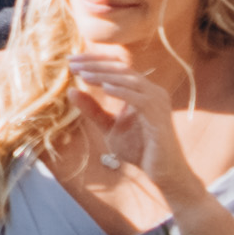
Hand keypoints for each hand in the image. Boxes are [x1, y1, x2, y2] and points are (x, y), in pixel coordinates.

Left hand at [68, 44, 189, 212]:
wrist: (164, 174)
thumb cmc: (139, 150)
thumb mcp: (109, 127)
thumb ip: (93, 110)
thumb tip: (70, 90)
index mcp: (141, 91)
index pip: (117, 67)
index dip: (94, 61)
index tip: (69, 61)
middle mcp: (152, 91)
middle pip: (122, 68)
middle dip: (95, 64)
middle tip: (71, 63)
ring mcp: (158, 103)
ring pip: (130, 80)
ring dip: (105, 75)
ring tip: (82, 74)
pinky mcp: (160, 118)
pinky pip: (141, 100)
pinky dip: (122, 92)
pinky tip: (104, 88)